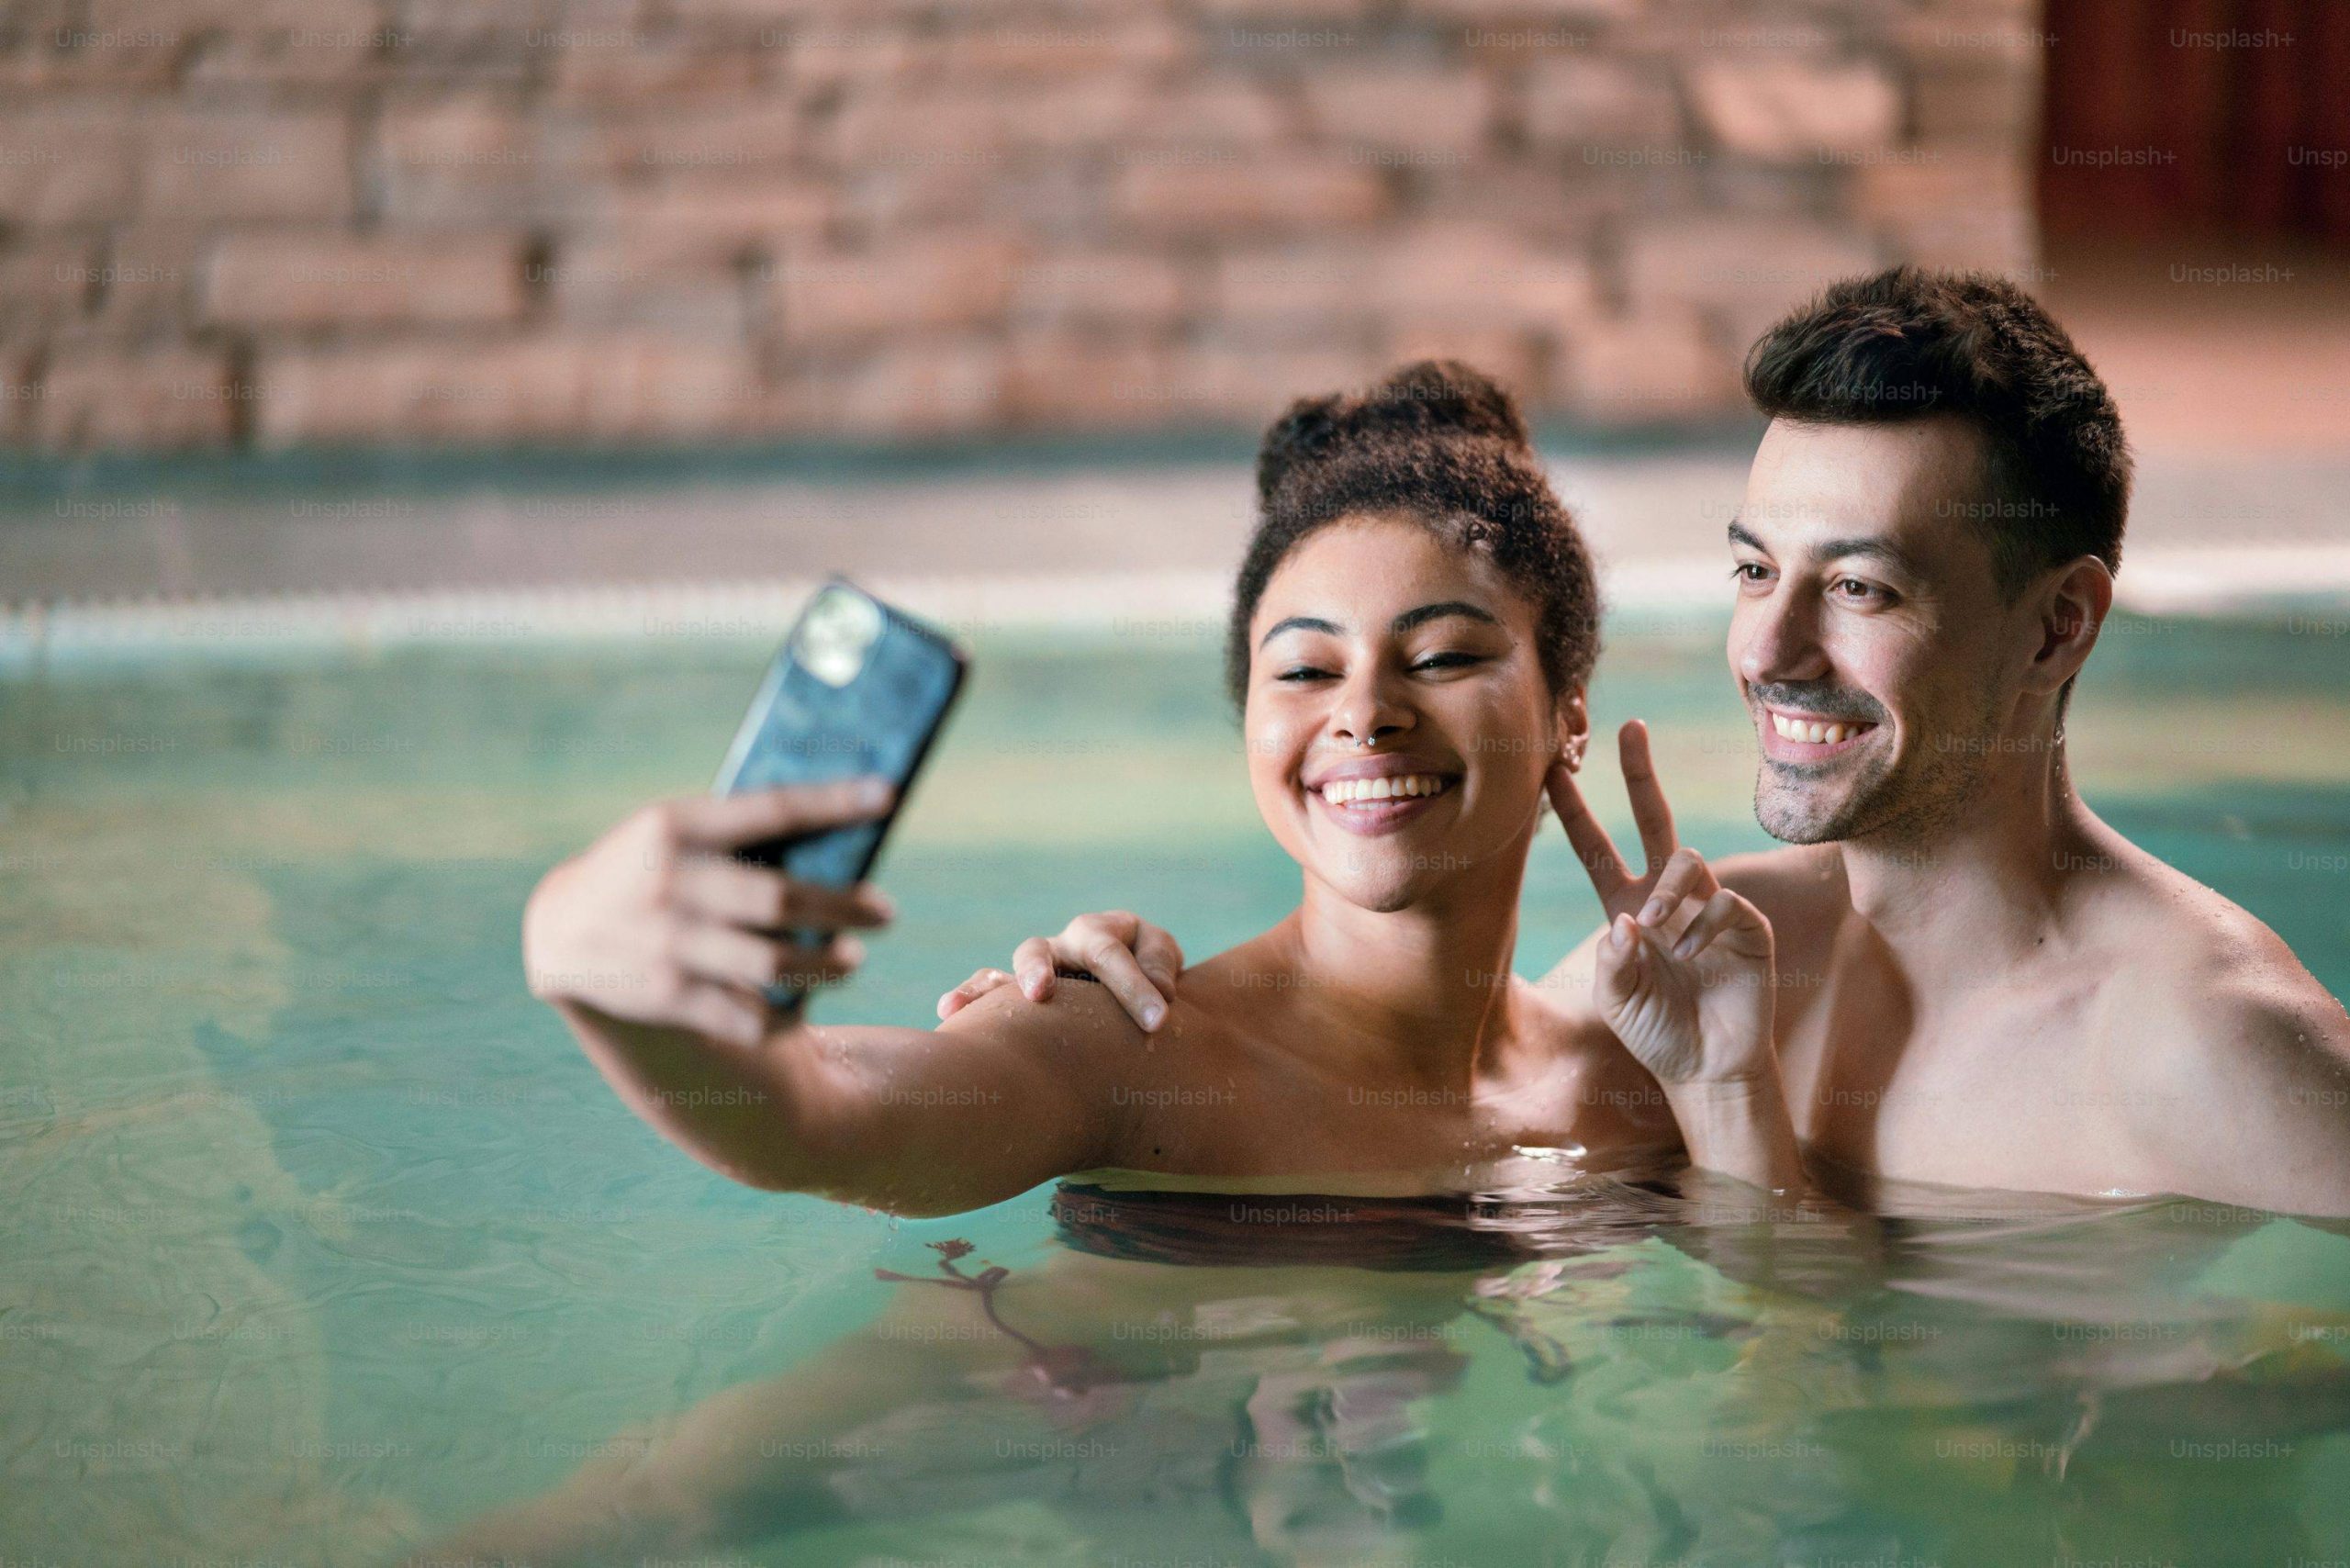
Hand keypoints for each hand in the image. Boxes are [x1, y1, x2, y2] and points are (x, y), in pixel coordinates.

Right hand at [523, 780, 896, 1047]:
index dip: (832, 803)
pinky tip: (804, 1004)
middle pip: (781, 897)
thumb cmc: (644, 866)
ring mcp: (668, 942)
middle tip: (885, 914)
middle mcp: (672, 882)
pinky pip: (745, 1015)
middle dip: (845, 907)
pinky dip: (784, 1015)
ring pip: (772, 962)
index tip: (886, 796)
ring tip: (852, 962)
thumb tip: (837, 834)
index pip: (770, 810)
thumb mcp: (673, 829)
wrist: (561, 926)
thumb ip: (737, 831)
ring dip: (826, 966)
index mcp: (678, 826)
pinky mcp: (665, 994)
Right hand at [935, 911, 1184, 1032]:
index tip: (1158, 1021)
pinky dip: (966, 1000)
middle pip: (1039, 951)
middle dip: (1037, 970)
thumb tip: (1157, 994)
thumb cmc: (1151, 971)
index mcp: (1101, 932)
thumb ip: (1160, 967)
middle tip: (1039, 994)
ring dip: (984, 989)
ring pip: (1001, 972)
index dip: (1133, 985)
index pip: (1110, 953)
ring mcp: (1035, 972)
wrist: (1135, 982)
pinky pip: (986, 995)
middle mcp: (1060, 947)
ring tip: (960, 1008)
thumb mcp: (1162, 960)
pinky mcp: (1018, 997)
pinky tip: (948, 1014)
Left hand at [1548, 722, 1775, 1084]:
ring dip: (1668, 890)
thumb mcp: (1616, 1000)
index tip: (1549, 768)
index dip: (1574, 810)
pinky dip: (1705, 923)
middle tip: (1629, 728)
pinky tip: (1695, 953)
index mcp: (1625, 908)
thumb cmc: (1656, 1033)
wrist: (1707, 1067)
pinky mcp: (1746, 925)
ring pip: (1686, 860)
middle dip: (1641, 774)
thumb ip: (1613, 963)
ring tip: (1661, 930)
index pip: (1595, 848)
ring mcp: (1706, 906)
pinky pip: (1725, 900)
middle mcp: (1665, 897)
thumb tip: (1628, 919)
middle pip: (1652, 819)